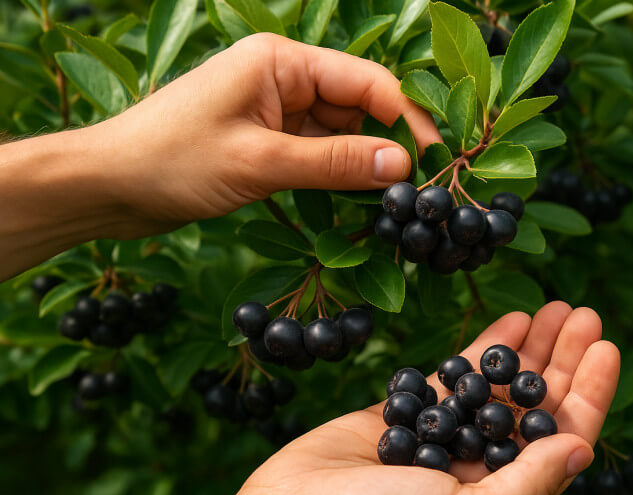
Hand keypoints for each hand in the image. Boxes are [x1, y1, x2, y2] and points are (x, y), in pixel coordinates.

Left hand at [0, 33, 441, 278]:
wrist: (107, 186)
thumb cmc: (171, 160)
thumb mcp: (261, 163)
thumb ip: (335, 164)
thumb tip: (403, 167)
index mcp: (281, 62)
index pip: (366, 82)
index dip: (406, 121)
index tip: (438, 161)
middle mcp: (283, 79)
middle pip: (359, 109)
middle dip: (389, 148)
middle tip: (422, 193)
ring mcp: (275, 112)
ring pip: (341, 137)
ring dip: (365, 169)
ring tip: (394, 208)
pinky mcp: (267, 143)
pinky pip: (318, 157)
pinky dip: (338, 180)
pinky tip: (359, 208)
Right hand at [128, 303, 619, 494]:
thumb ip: (530, 484)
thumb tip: (584, 447)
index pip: (562, 439)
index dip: (590, 394)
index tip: (608, 347)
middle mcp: (482, 469)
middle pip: (536, 404)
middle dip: (565, 360)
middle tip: (587, 313)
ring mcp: (445, 437)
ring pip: (501, 384)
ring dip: (531, 347)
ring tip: (557, 307)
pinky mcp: (409, 413)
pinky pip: (457, 374)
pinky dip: (485, 348)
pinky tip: (512, 320)